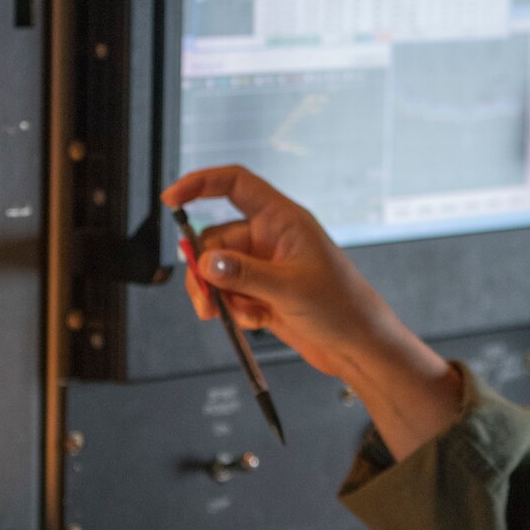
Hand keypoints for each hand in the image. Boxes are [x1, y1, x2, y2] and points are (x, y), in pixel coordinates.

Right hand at [160, 166, 463, 458]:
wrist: (358, 346)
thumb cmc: (341, 307)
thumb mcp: (289, 288)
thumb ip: (243, 274)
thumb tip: (204, 264)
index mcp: (283, 220)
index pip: (235, 184)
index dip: (200, 184)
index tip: (171, 199)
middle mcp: (271, 238)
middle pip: (216, 239)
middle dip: (206, 269)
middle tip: (206, 297)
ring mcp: (265, 267)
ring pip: (218, 271)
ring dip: (219, 294)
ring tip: (235, 315)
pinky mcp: (262, 293)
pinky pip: (230, 294)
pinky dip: (235, 309)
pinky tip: (257, 321)